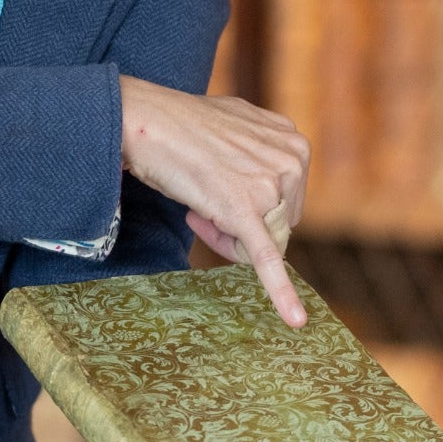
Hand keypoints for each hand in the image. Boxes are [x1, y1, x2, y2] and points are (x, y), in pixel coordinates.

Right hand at [117, 76, 310, 323]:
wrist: (147, 120)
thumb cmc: (184, 125)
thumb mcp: (239, 129)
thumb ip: (260, 152)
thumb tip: (259, 184)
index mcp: (295, 143)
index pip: (285, 201)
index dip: (251, 207)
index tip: (218, 191)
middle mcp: (293, 161)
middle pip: (277, 224)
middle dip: (241, 224)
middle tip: (203, 204)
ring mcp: (270, 186)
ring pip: (261, 242)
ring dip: (226, 236)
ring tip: (198, 207)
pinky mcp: (245, 213)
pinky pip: (266, 260)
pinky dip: (281, 294)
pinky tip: (294, 320)